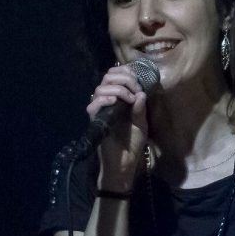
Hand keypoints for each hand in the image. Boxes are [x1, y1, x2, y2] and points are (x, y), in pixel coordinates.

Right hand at [88, 64, 148, 188]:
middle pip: (108, 78)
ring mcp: (100, 110)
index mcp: (119, 99)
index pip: (116, 76)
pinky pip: (93, 105)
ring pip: (100, 88)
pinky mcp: (95, 120)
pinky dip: (104, 99)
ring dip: (117, 88)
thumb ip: (140, 109)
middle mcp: (107, 101)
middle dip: (123, 78)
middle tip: (135, 87)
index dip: (125, 72)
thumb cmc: (132, 144)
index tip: (137, 78)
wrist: (124, 163)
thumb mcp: (141, 124)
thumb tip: (141, 93)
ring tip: (129, 97)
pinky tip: (115, 101)